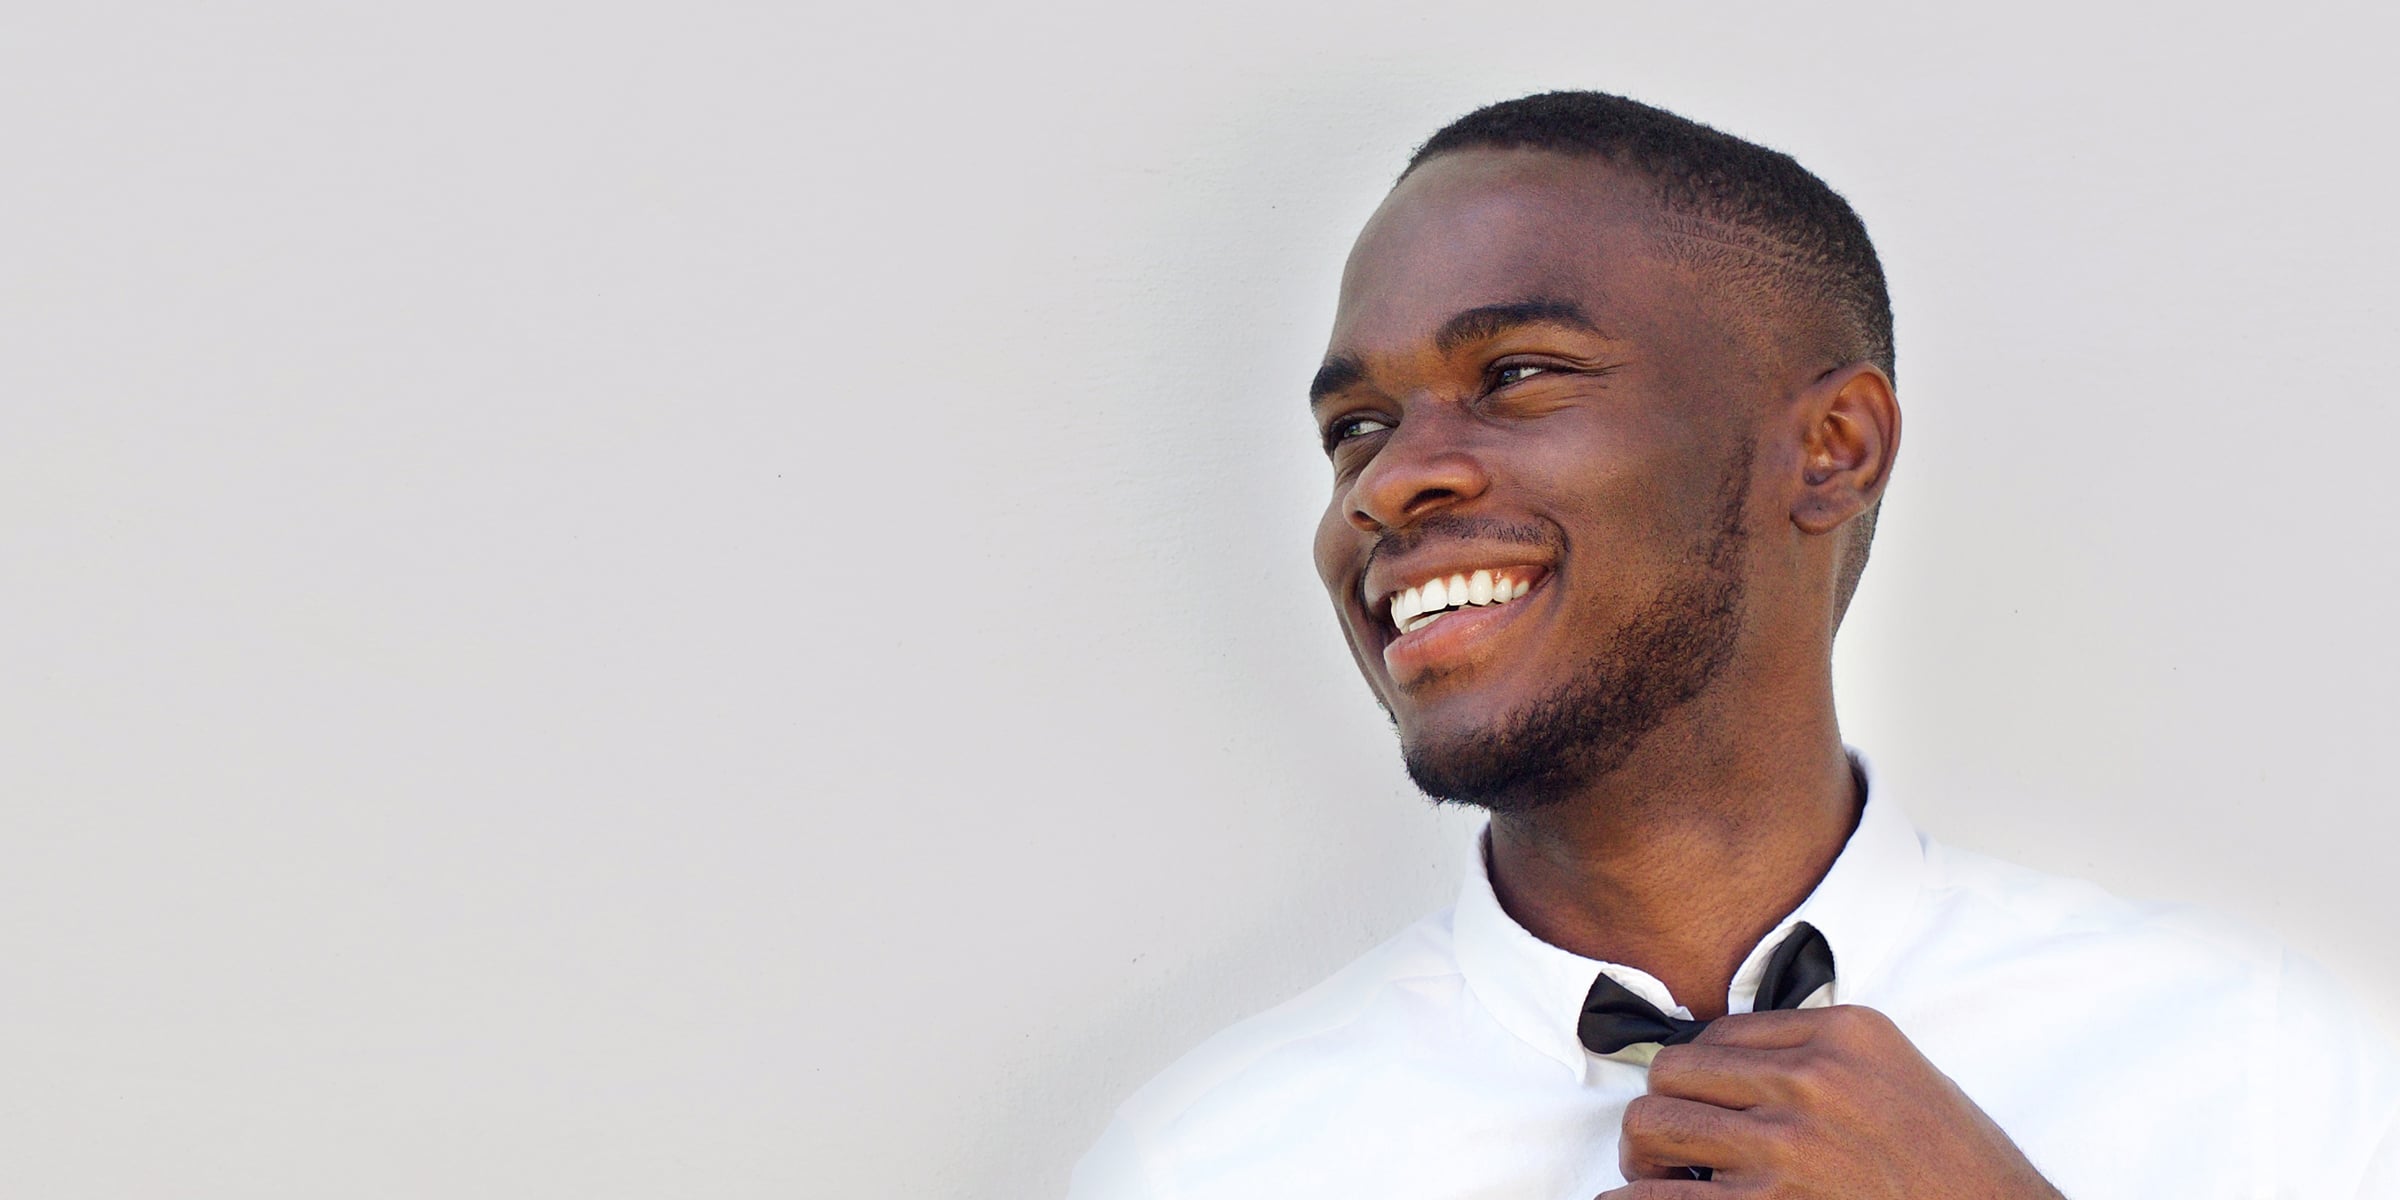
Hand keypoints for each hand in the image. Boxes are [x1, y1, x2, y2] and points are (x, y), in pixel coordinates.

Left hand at [1601, 1005, 2062, 1198]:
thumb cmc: (1957, 1169)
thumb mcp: (1901, 1078)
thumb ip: (1825, 1059)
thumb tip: (1736, 1067)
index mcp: (1845, 1034)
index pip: (1722, 1032)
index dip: (1703, 1074)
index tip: (1708, 1103)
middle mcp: (1812, 1080)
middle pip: (1675, 1072)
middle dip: (1662, 1108)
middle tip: (1668, 1145)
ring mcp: (1789, 1145)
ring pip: (1654, 1125)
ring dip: (1645, 1155)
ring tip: (1661, 1177)